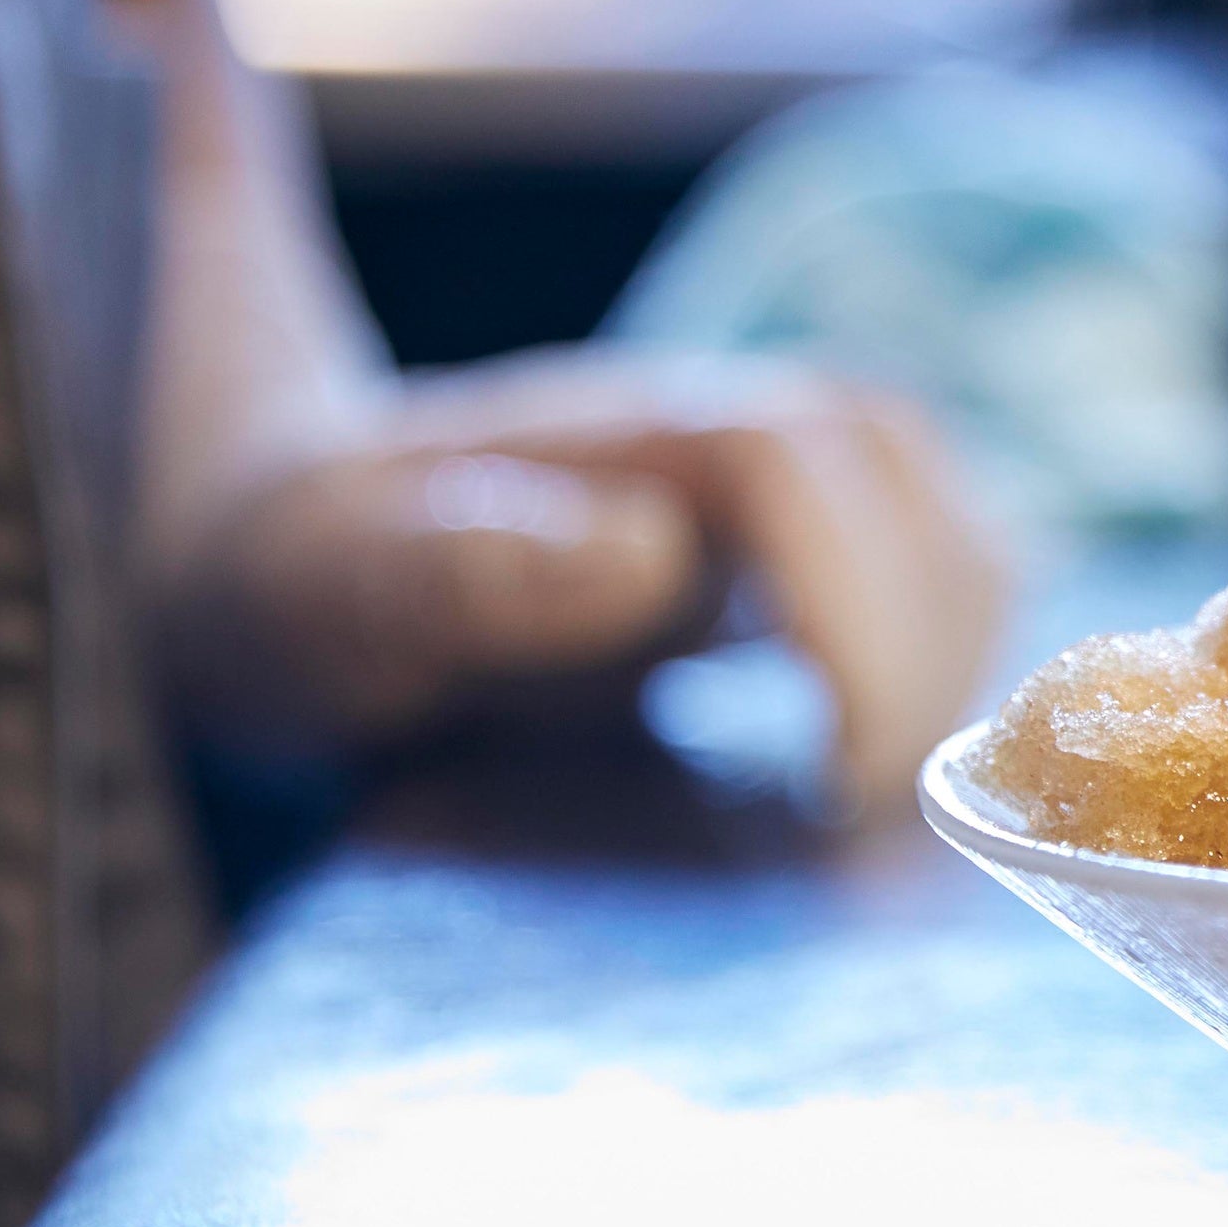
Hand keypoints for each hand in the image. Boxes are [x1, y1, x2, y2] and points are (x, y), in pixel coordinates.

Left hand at [153, 351, 1010, 818]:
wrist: (277, 562)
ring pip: (932, 496)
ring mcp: (755, 477)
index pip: (794, 459)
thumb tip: (643, 558)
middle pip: (894, 459)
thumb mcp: (323, 590)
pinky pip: (928, 554)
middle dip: (920, 637)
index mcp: (603, 426)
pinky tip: (882, 749)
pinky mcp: (787, 538)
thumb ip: (456, 569)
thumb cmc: (298, 589)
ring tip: (877, 779)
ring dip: (949, 640)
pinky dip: (945, 646)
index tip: (840, 766)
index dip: (851, 607)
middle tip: (861, 801)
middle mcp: (704, 425)